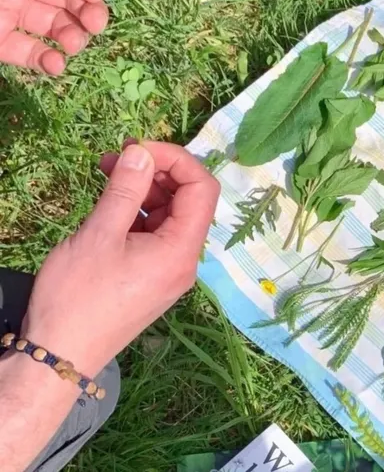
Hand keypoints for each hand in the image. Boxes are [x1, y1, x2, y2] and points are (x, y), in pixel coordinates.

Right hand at [21, 142, 219, 376]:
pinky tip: (111, 204)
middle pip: (189, 201)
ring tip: (108, 173)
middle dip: (158, 172)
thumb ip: (126, 190)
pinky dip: (139, 213)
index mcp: (182, 250)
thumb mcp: (99, 235)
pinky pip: (156, 235)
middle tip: (117, 155)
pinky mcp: (152, 278)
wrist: (59, 356)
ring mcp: (169, 271)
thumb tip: (143, 152)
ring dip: (145, 190)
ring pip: (170, 216)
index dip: (176, 159)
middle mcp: (185, 261)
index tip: (138, 148)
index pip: (203, 188)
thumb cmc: (78, 296)